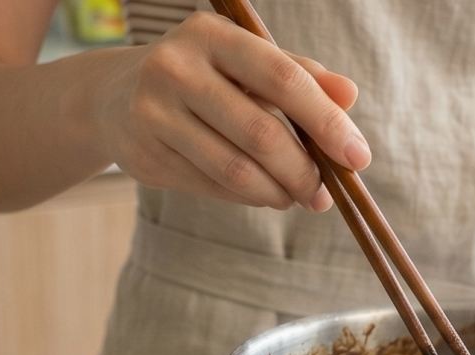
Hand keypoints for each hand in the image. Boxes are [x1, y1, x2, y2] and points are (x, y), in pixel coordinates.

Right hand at [94, 12, 366, 210]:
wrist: (115, 97)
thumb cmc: (205, 77)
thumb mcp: (248, 63)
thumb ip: (301, 76)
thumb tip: (350, 96)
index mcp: (213, 36)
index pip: (283, 79)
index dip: (326, 121)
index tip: (358, 157)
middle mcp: (176, 68)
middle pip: (261, 133)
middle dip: (304, 172)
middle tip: (324, 193)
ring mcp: (154, 113)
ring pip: (236, 170)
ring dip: (279, 192)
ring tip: (297, 197)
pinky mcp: (145, 155)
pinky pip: (214, 187)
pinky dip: (249, 197)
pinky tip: (263, 193)